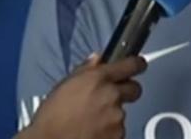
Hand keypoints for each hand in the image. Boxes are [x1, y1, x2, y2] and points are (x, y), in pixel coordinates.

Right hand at [16, 54, 146, 138]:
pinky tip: (93, 132)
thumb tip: (97, 59)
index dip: (137, 64)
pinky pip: (119, 130)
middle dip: (127, 92)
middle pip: (135, 88)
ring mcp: (117, 116)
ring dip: (112, 115)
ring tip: (91, 121)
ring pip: (123, 112)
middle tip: (111, 100)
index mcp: (98, 78)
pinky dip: (109, 132)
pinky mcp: (118, 135)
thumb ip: (85, 70)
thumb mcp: (63, 86)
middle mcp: (112, 95)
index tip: (140, 65)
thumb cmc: (50, 118)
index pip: (131, 64)